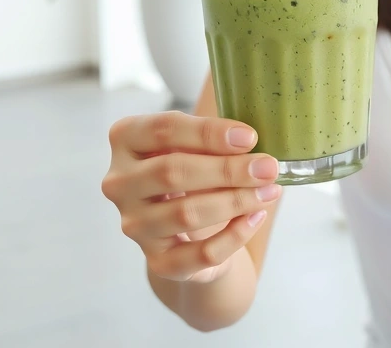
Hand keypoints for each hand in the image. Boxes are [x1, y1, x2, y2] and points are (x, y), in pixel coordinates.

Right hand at [101, 110, 281, 282]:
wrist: (186, 225)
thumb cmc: (193, 168)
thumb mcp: (195, 143)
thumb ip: (215, 137)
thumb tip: (251, 141)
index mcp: (126, 139)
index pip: (162, 130)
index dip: (208, 133)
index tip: (250, 138)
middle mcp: (120, 183)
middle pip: (172, 172)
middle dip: (227, 169)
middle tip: (268, 168)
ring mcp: (135, 225)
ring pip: (186, 214)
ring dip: (235, 201)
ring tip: (269, 190)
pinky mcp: (157, 261)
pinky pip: (199, 253)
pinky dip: (234, 235)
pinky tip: (257, 216)